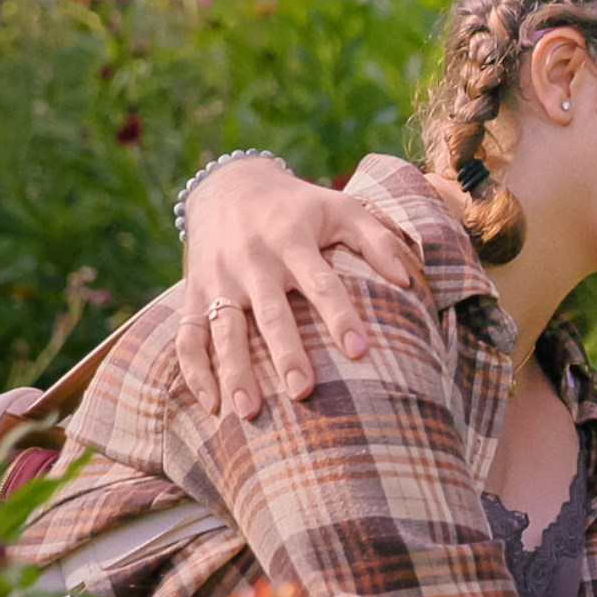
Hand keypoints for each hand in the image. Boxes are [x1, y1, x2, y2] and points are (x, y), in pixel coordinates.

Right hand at [174, 156, 410, 416]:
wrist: (230, 185)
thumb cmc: (299, 207)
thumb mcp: (340, 207)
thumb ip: (378, 240)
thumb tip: (409, 281)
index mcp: (292, 239)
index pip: (320, 282)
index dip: (340, 315)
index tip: (360, 350)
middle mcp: (252, 261)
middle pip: (270, 313)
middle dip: (285, 352)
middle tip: (302, 391)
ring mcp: (218, 279)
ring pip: (223, 330)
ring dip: (234, 371)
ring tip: (249, 412)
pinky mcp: (193, 293)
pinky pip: (186, 336)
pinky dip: (193, 371)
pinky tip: (212, 405)